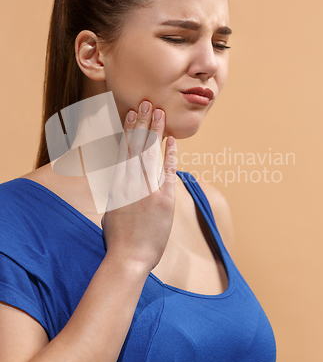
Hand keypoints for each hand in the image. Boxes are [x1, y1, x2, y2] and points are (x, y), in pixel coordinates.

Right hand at [101, 100, 177, 272]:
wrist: (128, 258)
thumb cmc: (118, 238)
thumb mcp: (112, 210)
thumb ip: (118, 192)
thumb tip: (121, 181)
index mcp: (117, 183)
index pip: (123, 149)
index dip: (128, 130)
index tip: (131, 114)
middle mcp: (130, 182)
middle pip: (136, 145)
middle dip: (142, 122)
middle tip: (146, 103)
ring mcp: (146, 189)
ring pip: (150, 153)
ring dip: (155, 131)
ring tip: (158, 112)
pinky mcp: (162, 199)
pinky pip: (166, 171)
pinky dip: (169, 155)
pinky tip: (172, 140)